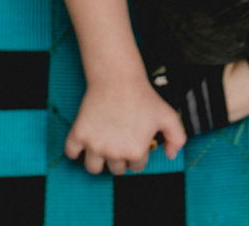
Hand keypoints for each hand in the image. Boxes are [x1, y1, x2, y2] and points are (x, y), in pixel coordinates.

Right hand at [64, 77, 186, 174]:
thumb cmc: (143, 97)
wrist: (117, 78)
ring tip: (103, 146)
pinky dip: (75, 151)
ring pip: (93, 168)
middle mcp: (114, 152)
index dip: (138, 153)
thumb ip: (177, 138)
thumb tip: (169, 156)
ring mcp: (94, 144)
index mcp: (136, 151)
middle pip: (116, 169)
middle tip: (120, 140)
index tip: (135, 139)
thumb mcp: (168, 116)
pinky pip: (71, 153)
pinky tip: (84, 141)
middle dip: (119, 158)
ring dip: (98, 161)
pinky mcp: (78, 134)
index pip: (137, 166)